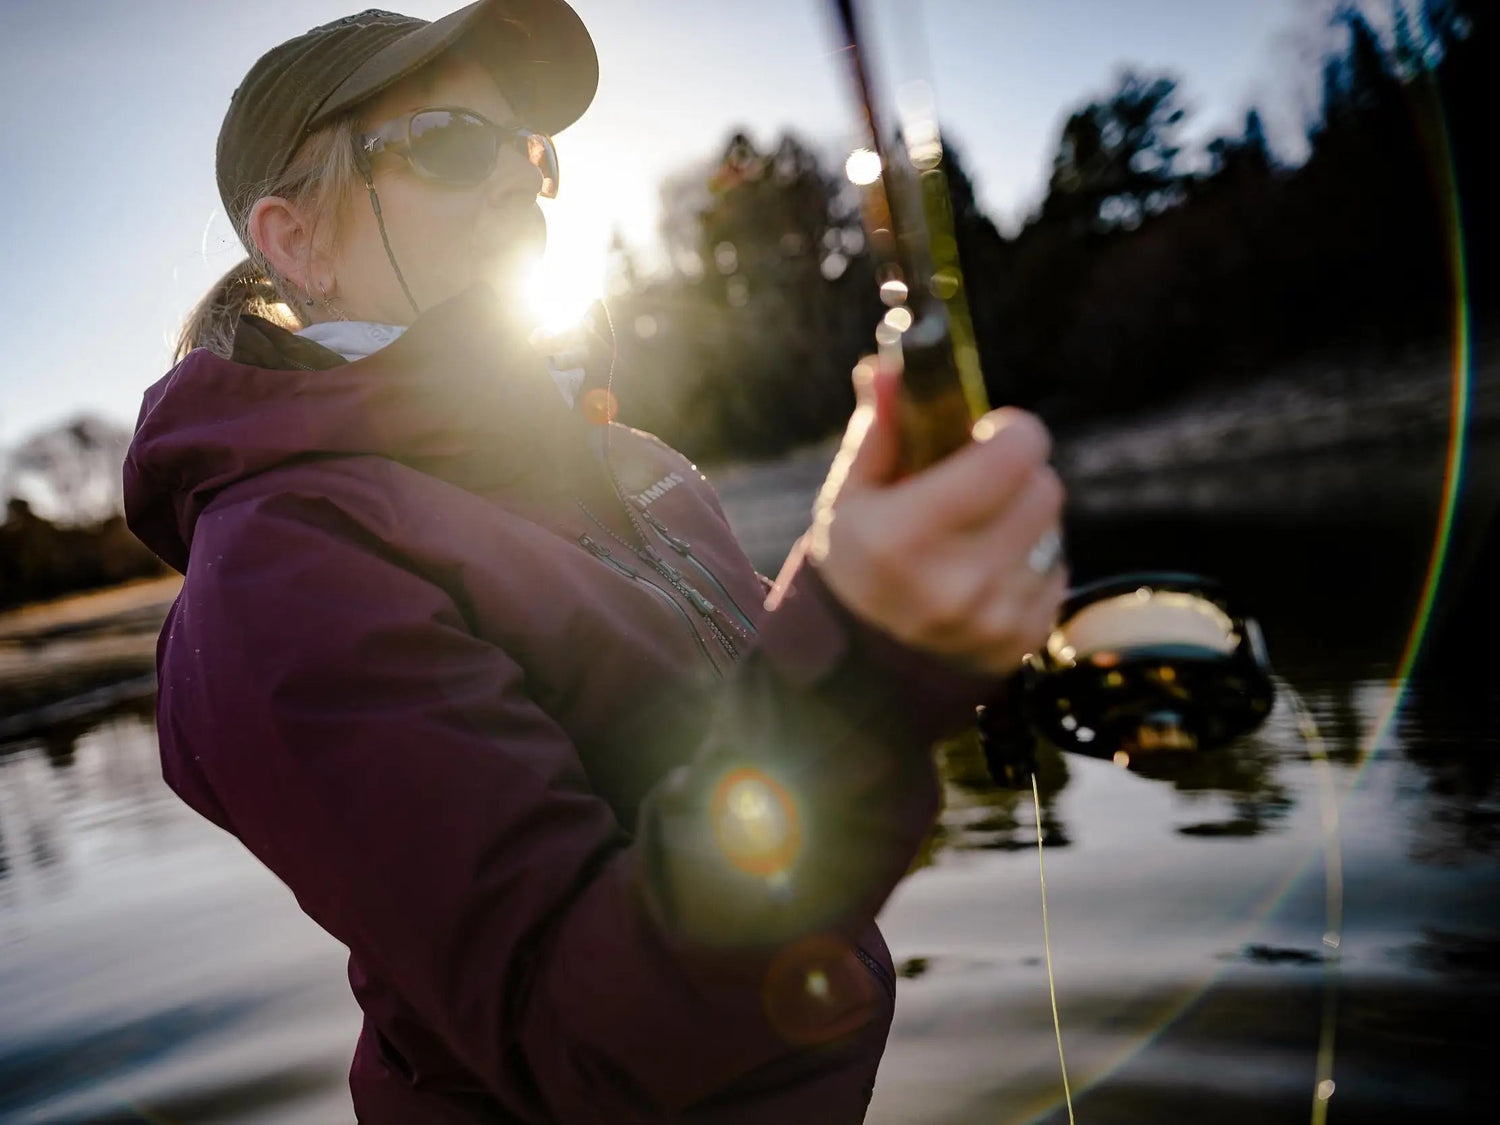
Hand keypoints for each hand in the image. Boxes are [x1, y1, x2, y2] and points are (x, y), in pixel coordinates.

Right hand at [805, 361, 1066, 676]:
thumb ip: (879, 425)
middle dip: (1018, 473)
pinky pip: (1058, 572)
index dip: (1010, 432)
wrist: (866, 659)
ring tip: (981, 531)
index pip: (1012, 455)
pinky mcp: (1023, 641)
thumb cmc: (860, 558)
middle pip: (1044, 487)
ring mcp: (994, 618)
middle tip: (982, 483)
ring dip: (1026, 519)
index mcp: (905, 536)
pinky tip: (990, 572)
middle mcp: (955, 583)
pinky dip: (1031, 563)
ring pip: (1053, 528)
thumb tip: (889, 362)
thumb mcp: (852, 492)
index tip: (988, 434)